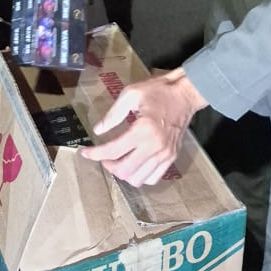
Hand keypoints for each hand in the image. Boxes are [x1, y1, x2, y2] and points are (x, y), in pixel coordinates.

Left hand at [80, 69, 206, 185]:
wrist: (186, 94)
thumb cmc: (158, 91)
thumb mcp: (131, 94)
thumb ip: (113, 114)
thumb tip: (98, 130)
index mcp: (143, 129)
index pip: (113, 150)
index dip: (95, 154)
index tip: (85, 152)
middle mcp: (154, 146)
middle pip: (124, 170)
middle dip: (108, 165)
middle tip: (102, 156)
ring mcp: (165, 155)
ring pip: (138, 179)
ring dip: (123, 173)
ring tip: (117, 161)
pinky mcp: (171, 158)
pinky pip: (153, 178)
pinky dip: (140, 176)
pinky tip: (134, 164)